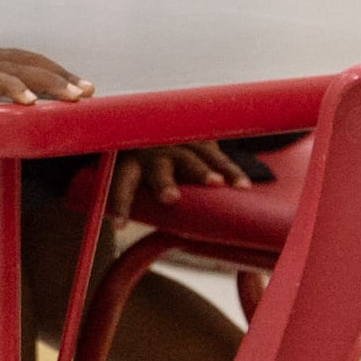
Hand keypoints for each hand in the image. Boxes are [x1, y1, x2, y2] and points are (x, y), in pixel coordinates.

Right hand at [0, 30, 87, 105]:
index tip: (78, 82)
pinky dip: (14, 87)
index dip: (54, 70)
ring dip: (53, 82)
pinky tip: (29, 100)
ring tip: (76, 95)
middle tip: (89, 90)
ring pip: (24, 71)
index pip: (27, 60)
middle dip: (64, 77)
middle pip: (34, 64)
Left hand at [113, 140, 248, 214]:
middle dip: (162, 182)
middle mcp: (152, 153)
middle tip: (170, 198)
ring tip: (216, 184)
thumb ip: (134, 197)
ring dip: (201, 171)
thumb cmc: (145, 167)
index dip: (119, 204)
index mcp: (130, 164)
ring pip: (190, 159)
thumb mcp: (133, 176)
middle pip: (156, 168)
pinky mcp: (201, 141)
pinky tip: (241, 186)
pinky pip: (217, 157)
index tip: (118, 226)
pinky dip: (230, 171)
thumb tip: (123, 230)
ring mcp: (178, 145)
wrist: (164, 130)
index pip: (121, 184)